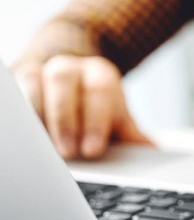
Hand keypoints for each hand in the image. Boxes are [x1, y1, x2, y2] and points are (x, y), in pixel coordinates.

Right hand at [13, 55, 151, 159]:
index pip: (100, 90)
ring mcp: (40, 71)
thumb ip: (130, 134)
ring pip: (34, 83)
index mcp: (99, 72)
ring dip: (38, 117)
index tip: (93, 150)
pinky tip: (26, 137)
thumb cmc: (93, 107)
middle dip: (66, 119)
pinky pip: (15, 93)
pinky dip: (21, 115)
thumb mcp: (114, 116)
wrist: (69, 82)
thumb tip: (153, 153)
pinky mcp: (19, 80)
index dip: (97, 121)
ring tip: (44, 149)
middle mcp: (69, 67)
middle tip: (69, 153)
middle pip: (64, 81)